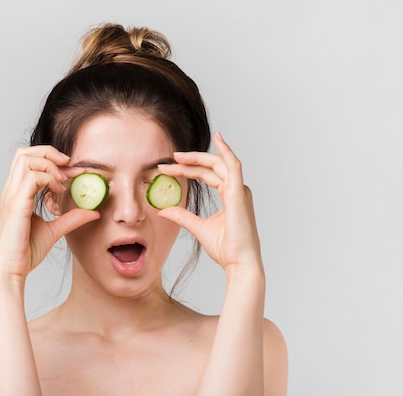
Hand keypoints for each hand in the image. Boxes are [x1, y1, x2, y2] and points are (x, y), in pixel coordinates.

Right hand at [0, 146, 98, 280]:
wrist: (11, 270)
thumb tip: (93, 212)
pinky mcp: (15, 205)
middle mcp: (11, 191)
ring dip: (49, 164)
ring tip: (63, 181)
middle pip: (24, 153)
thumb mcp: (54, 231)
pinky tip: (59, 190)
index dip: (53, 159)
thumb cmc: (25, 252)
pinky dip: (48, 178)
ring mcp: (11, 196)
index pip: (29, 161)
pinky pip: (31, 178)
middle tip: (69, 165)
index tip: (75, 170)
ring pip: (25, 159)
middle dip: (49, 152)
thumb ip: (72, 219)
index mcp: (17, 193)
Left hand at [158, 133, 262, 273]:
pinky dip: (226, 151)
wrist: (239, 263)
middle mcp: (237, 190)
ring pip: (219, 163)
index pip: (207, 175)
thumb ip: (182, 216)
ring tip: (178, 155)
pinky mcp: (239, 193)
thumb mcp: (198, 228)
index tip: (168, 168)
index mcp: (231, 196)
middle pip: (211, 167)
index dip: (188, 170)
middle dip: (189, 161)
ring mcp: (239, 190)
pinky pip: (233, 165)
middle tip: (169, 159)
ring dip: (198, 157)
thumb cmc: (226, 249)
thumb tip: (163, 209)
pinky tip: (217, 139)